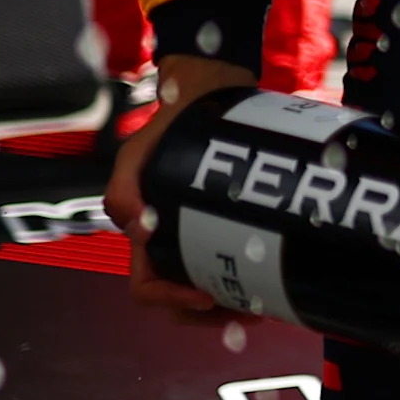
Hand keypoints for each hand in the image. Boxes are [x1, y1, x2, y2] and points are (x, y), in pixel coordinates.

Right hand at [105, 54, 257, 314]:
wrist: (209, 88)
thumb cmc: (171, 119)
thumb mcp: (141, 149)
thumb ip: (126, 188)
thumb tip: (140, 235)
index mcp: (143, 227)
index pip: (146, 284)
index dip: (172, 300)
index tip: (209, 296)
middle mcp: (168, 235)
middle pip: (181, 296)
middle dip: (213, 311)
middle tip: (252, 311)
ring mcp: (197, 229)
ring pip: (210, 284)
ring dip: (234, 301)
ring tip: (266, 304)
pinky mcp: (227, 219)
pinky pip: (234, 261)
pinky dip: (249, 278)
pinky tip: (273, 280)